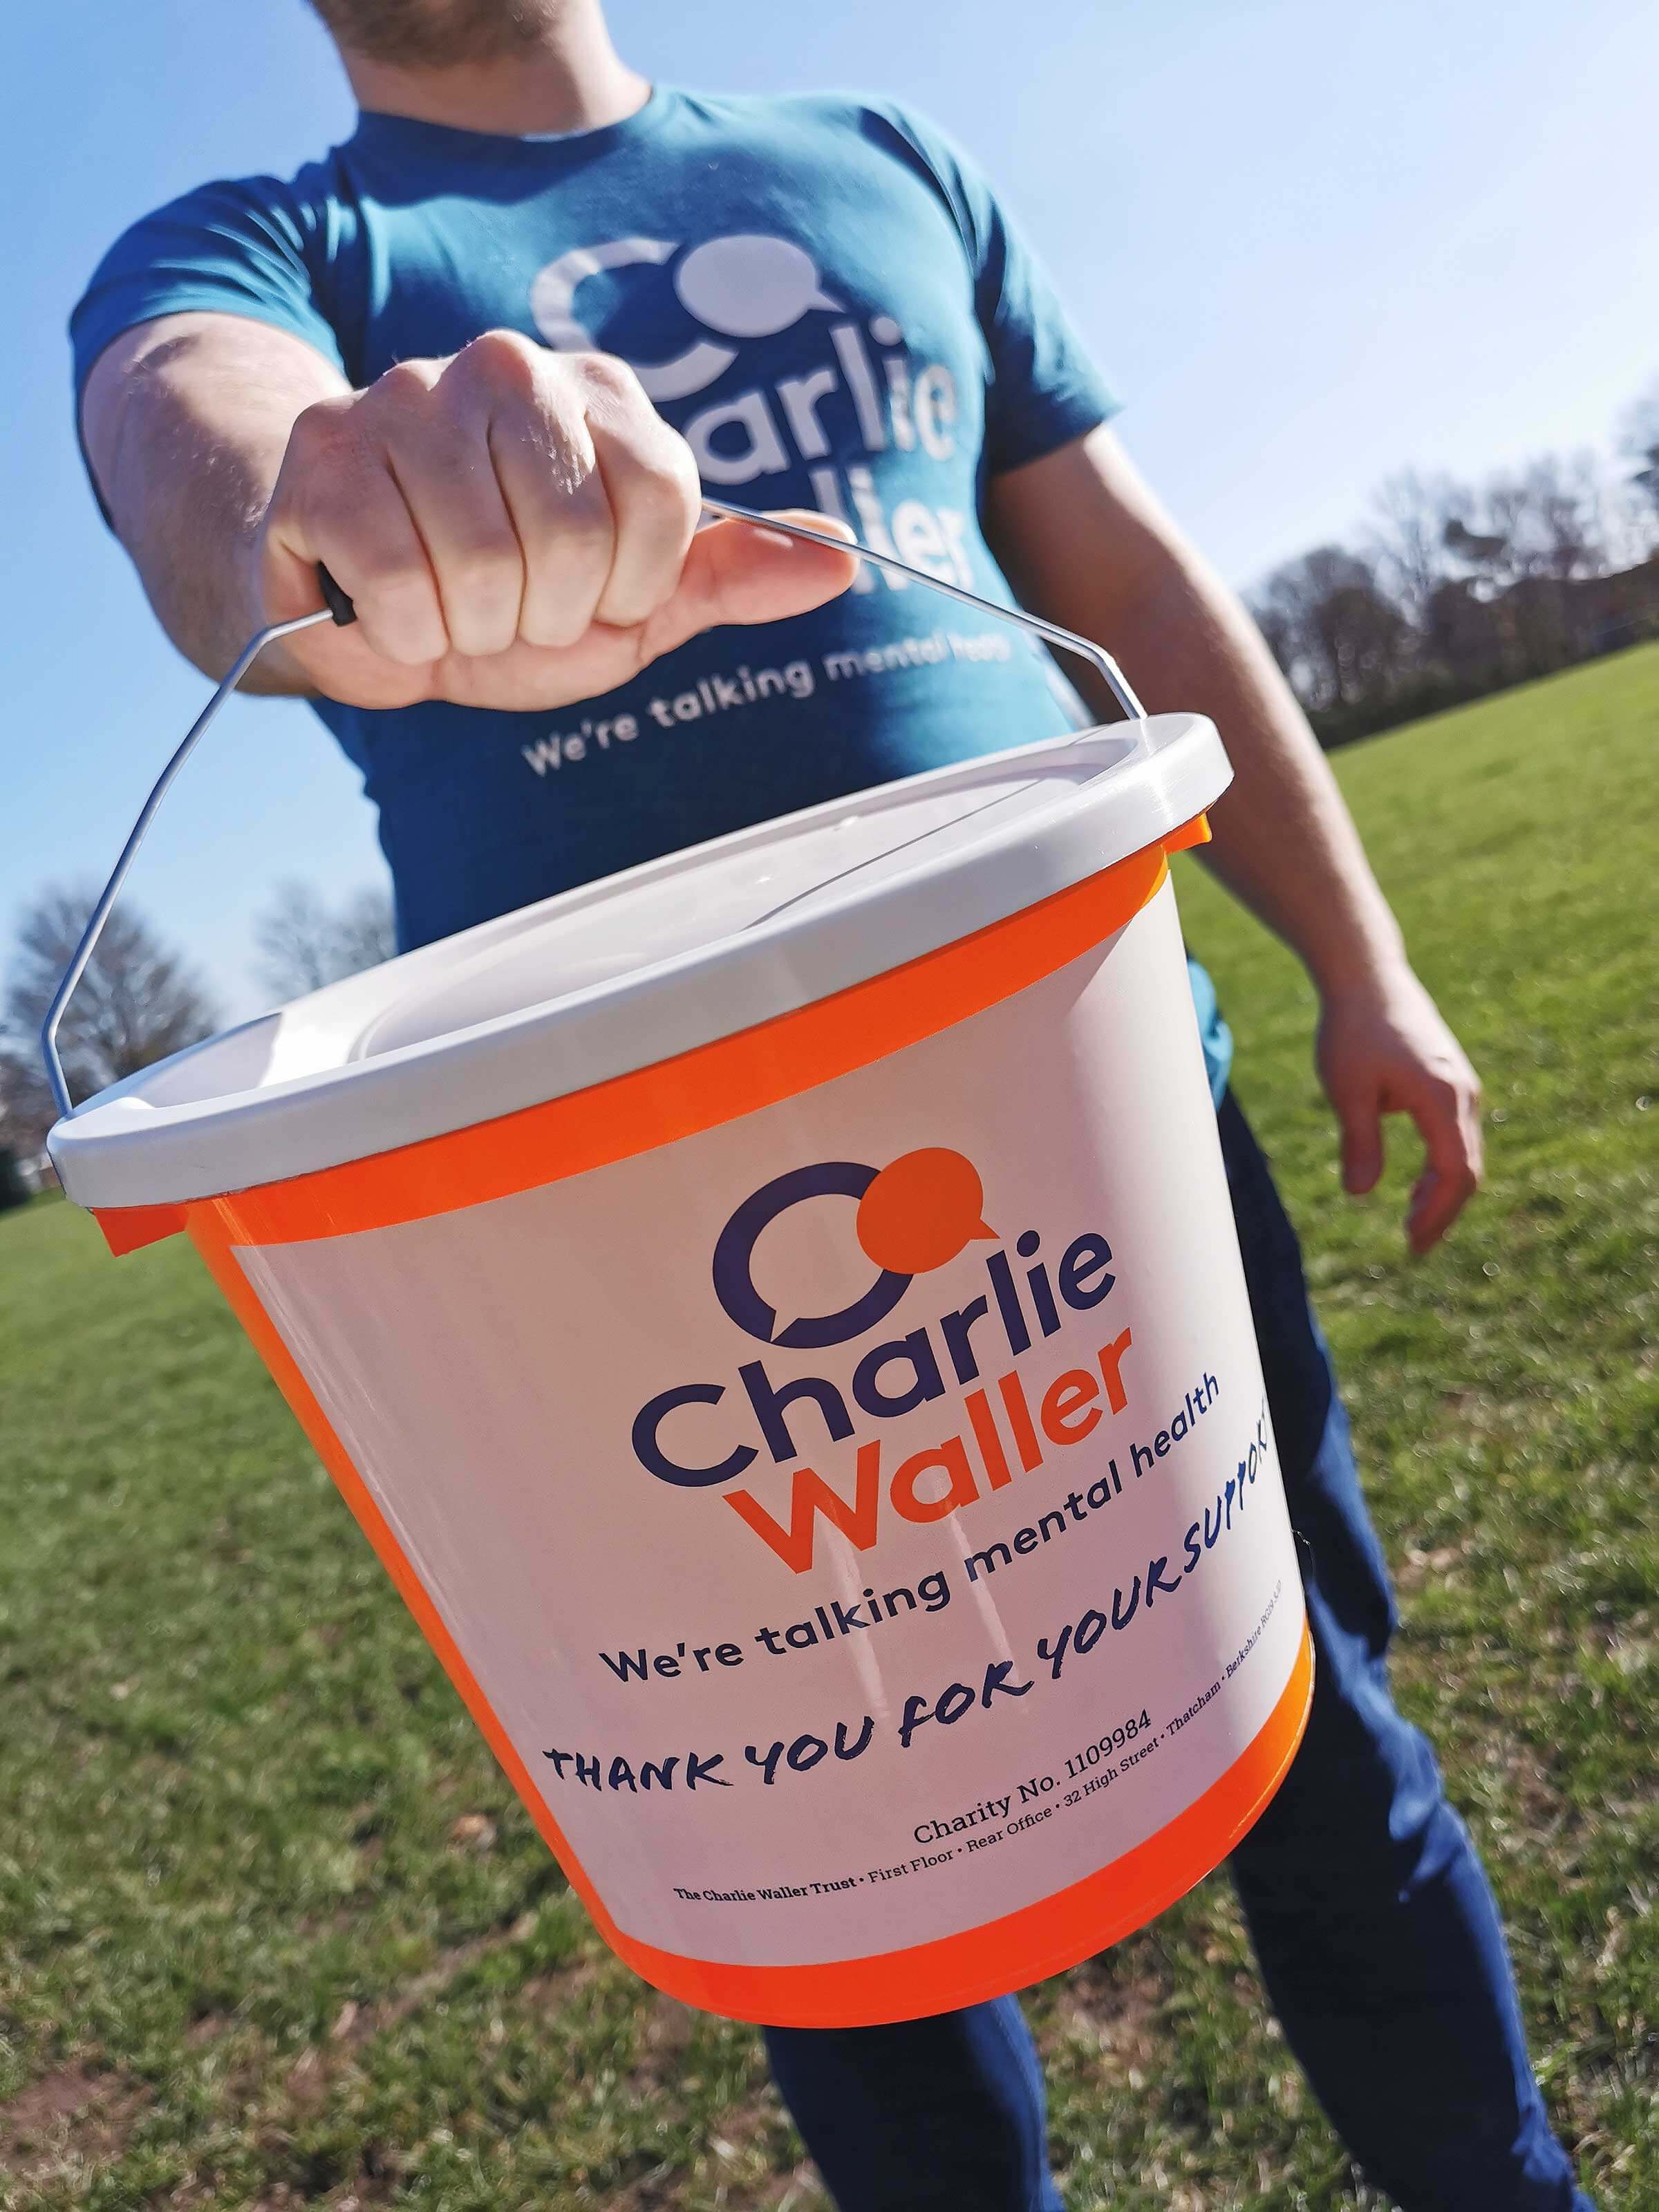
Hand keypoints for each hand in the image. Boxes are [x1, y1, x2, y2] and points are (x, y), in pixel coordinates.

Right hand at [255, 330, 857, 709]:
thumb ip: (731, 577)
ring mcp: (407, 397)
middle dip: (547, 613)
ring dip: (472, 628)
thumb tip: (843, 561)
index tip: (595, 594)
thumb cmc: (511, 598)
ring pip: (481, 563)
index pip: (664, 496)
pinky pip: (398, 583)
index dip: (630, 584)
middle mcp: (508, 367)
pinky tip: (392, 607)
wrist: (365, 604)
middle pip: (575, 535)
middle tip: (511, 605)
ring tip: (452, 604)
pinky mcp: (325, 454)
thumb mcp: (635, 599)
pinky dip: (405, 633)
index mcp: (600, 395)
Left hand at [1315, 966, 1483, 1253]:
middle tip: (1412, 1245)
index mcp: (1442, 1098)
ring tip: (1412, 1221)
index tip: (1411, 1244)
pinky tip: (1419, 1185)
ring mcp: (1462, 1086)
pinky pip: (1457, 1136)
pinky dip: (1443, 1167)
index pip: (1454, 1174)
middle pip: (1467, 1170)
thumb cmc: (1351, 1030)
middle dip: (1443, 1212)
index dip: (1436, 1215)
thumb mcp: (1347, 1089)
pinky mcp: (1451, 1080)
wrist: (1367, 977)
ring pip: (1465, 1153)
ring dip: (1443, 1192)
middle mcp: (1464, 1094)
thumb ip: (1359, 1141)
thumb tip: (1360, 1193)